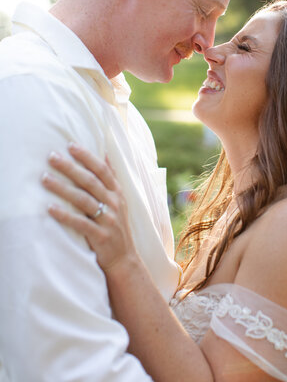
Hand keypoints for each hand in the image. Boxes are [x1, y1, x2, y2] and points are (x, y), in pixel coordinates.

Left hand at [42, 143, 135, 272]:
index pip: (102, 169)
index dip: (87, 156)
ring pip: (82, 199)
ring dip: (62, 188)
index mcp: (117, 192)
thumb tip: (105, 153)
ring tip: (44, 179)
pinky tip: (50, 208)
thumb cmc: (116, 225)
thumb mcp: (118, 200)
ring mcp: (108, 219)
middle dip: (69, 167)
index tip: (70, 145)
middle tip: (52, 157)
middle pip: (90, 181)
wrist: (124, 258)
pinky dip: (65, 215)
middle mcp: (114, 203)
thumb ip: (111, 179)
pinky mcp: (100, 236)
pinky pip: (80, 223)